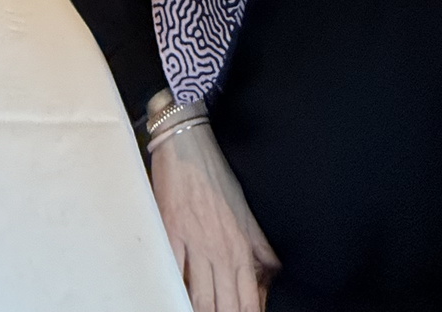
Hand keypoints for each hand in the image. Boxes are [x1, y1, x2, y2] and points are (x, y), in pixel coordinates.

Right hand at [150, 121, 278, 311]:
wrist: (188, 145)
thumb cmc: (216, 176)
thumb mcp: (247, 212)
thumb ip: (261, 247)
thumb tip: (273, 273)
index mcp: (241, 248)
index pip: (248, 302)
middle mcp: (219, 251)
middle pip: (222, 306)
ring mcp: (193, 243)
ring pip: (197, 297)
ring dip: (198, 309)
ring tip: (197, 309)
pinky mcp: (169, 231)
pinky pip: (171, 272)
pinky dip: (173, 287)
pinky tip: (174, 293)